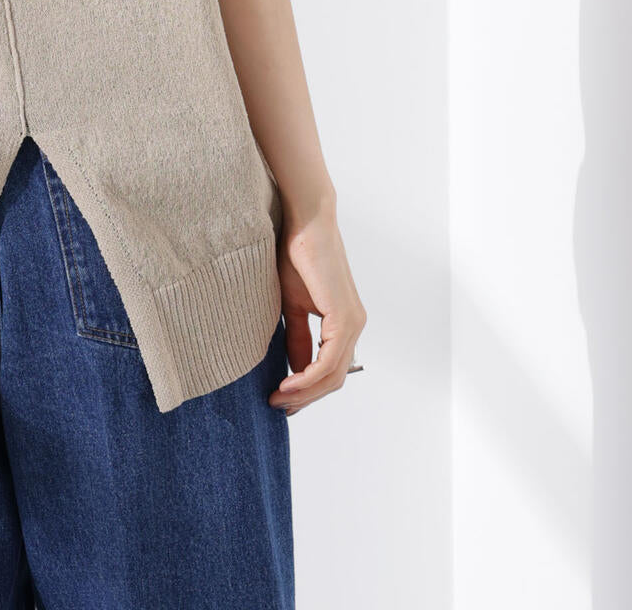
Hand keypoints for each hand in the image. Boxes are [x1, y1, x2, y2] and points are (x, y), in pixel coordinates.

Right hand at [268, 196, 366, 415]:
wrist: (305, 224)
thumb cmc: (296, 256)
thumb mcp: (292, 306)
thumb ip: (297, 338)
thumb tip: (294, 370)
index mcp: (344, 323)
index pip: (330, 370)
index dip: (306, 391)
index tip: (280, 399)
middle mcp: (355, 325)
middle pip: (334, 379)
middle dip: (305, 398)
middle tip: (277, 406)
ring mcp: (353, 322)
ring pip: (333, 375)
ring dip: (304, 393)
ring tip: (277, 398)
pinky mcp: (344, 317)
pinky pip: (329, 361)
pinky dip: (307, 378)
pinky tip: (286, 382)